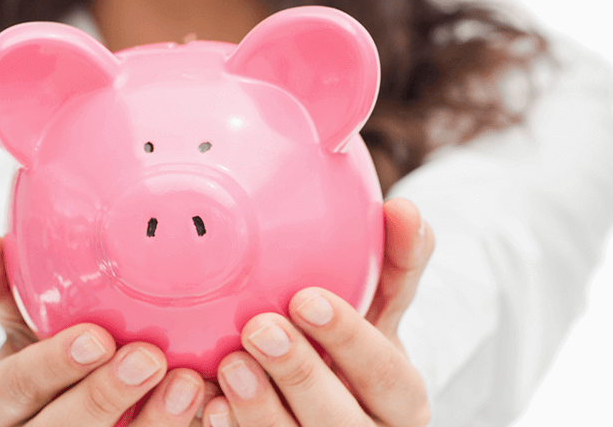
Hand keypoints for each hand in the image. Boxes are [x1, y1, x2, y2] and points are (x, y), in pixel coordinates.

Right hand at [0, 234, 216, 426]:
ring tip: (191, 383)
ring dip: (152, 424)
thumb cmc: (49, 343)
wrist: (74, 389)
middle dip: (104, 399)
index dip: (53, 367)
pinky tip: (209, 407)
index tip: (97, 337)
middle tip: (150, 357)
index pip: (14, 388)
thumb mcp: (22, 314)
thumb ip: (2, 281)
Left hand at [203, 197, 433, 425]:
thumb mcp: (383, 304)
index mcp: (402, 399)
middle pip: (342, 422)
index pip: (386, 374)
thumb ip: (398, 260)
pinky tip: (207, 406)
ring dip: (259, 409)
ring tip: (229, 363)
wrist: (335, 396)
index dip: (349, 339)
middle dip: (299, 375)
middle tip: (259, 328)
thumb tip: (404, 208)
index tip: (305, 298)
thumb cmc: (356, 340)